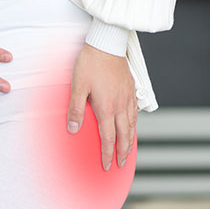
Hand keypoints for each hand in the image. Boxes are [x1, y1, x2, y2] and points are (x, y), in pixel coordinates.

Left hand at [66, 43, 137, 170]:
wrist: (107, 43)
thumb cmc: (91, 63)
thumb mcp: (78, 86)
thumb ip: (76, 109)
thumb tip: (73, 129)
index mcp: (107, 107)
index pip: (109, 137)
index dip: (108, 153)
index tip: (107, 165)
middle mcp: (120, 105)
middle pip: (124, 135)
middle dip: (122, 152)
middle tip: (121, 164)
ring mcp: (128, 96)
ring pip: (132, 124)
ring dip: (130, 139)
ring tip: (129, 149)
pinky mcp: (131, 88)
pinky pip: (135, 111)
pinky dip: (134, 123)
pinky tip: (132, 124)